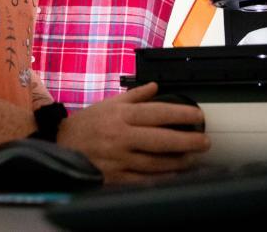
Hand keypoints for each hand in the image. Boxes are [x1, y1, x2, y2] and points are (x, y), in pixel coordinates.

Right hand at [56, 83, 209, 183]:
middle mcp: (121, 136)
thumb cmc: (87, 124)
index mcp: (121, 115)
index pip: (158, 113)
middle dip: (188, 141)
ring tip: (193, 158)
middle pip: (161, 139)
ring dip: (179, 161)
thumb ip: (134, 96)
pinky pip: (144, 180)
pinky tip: (175, 175)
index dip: (181, 114)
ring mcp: (119, 158)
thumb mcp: (109, 104)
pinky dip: (162, 178)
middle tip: (205, 141)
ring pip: (156, 162)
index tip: (198, 117)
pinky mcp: (115, 176)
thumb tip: (156, 87)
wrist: (61, 145)